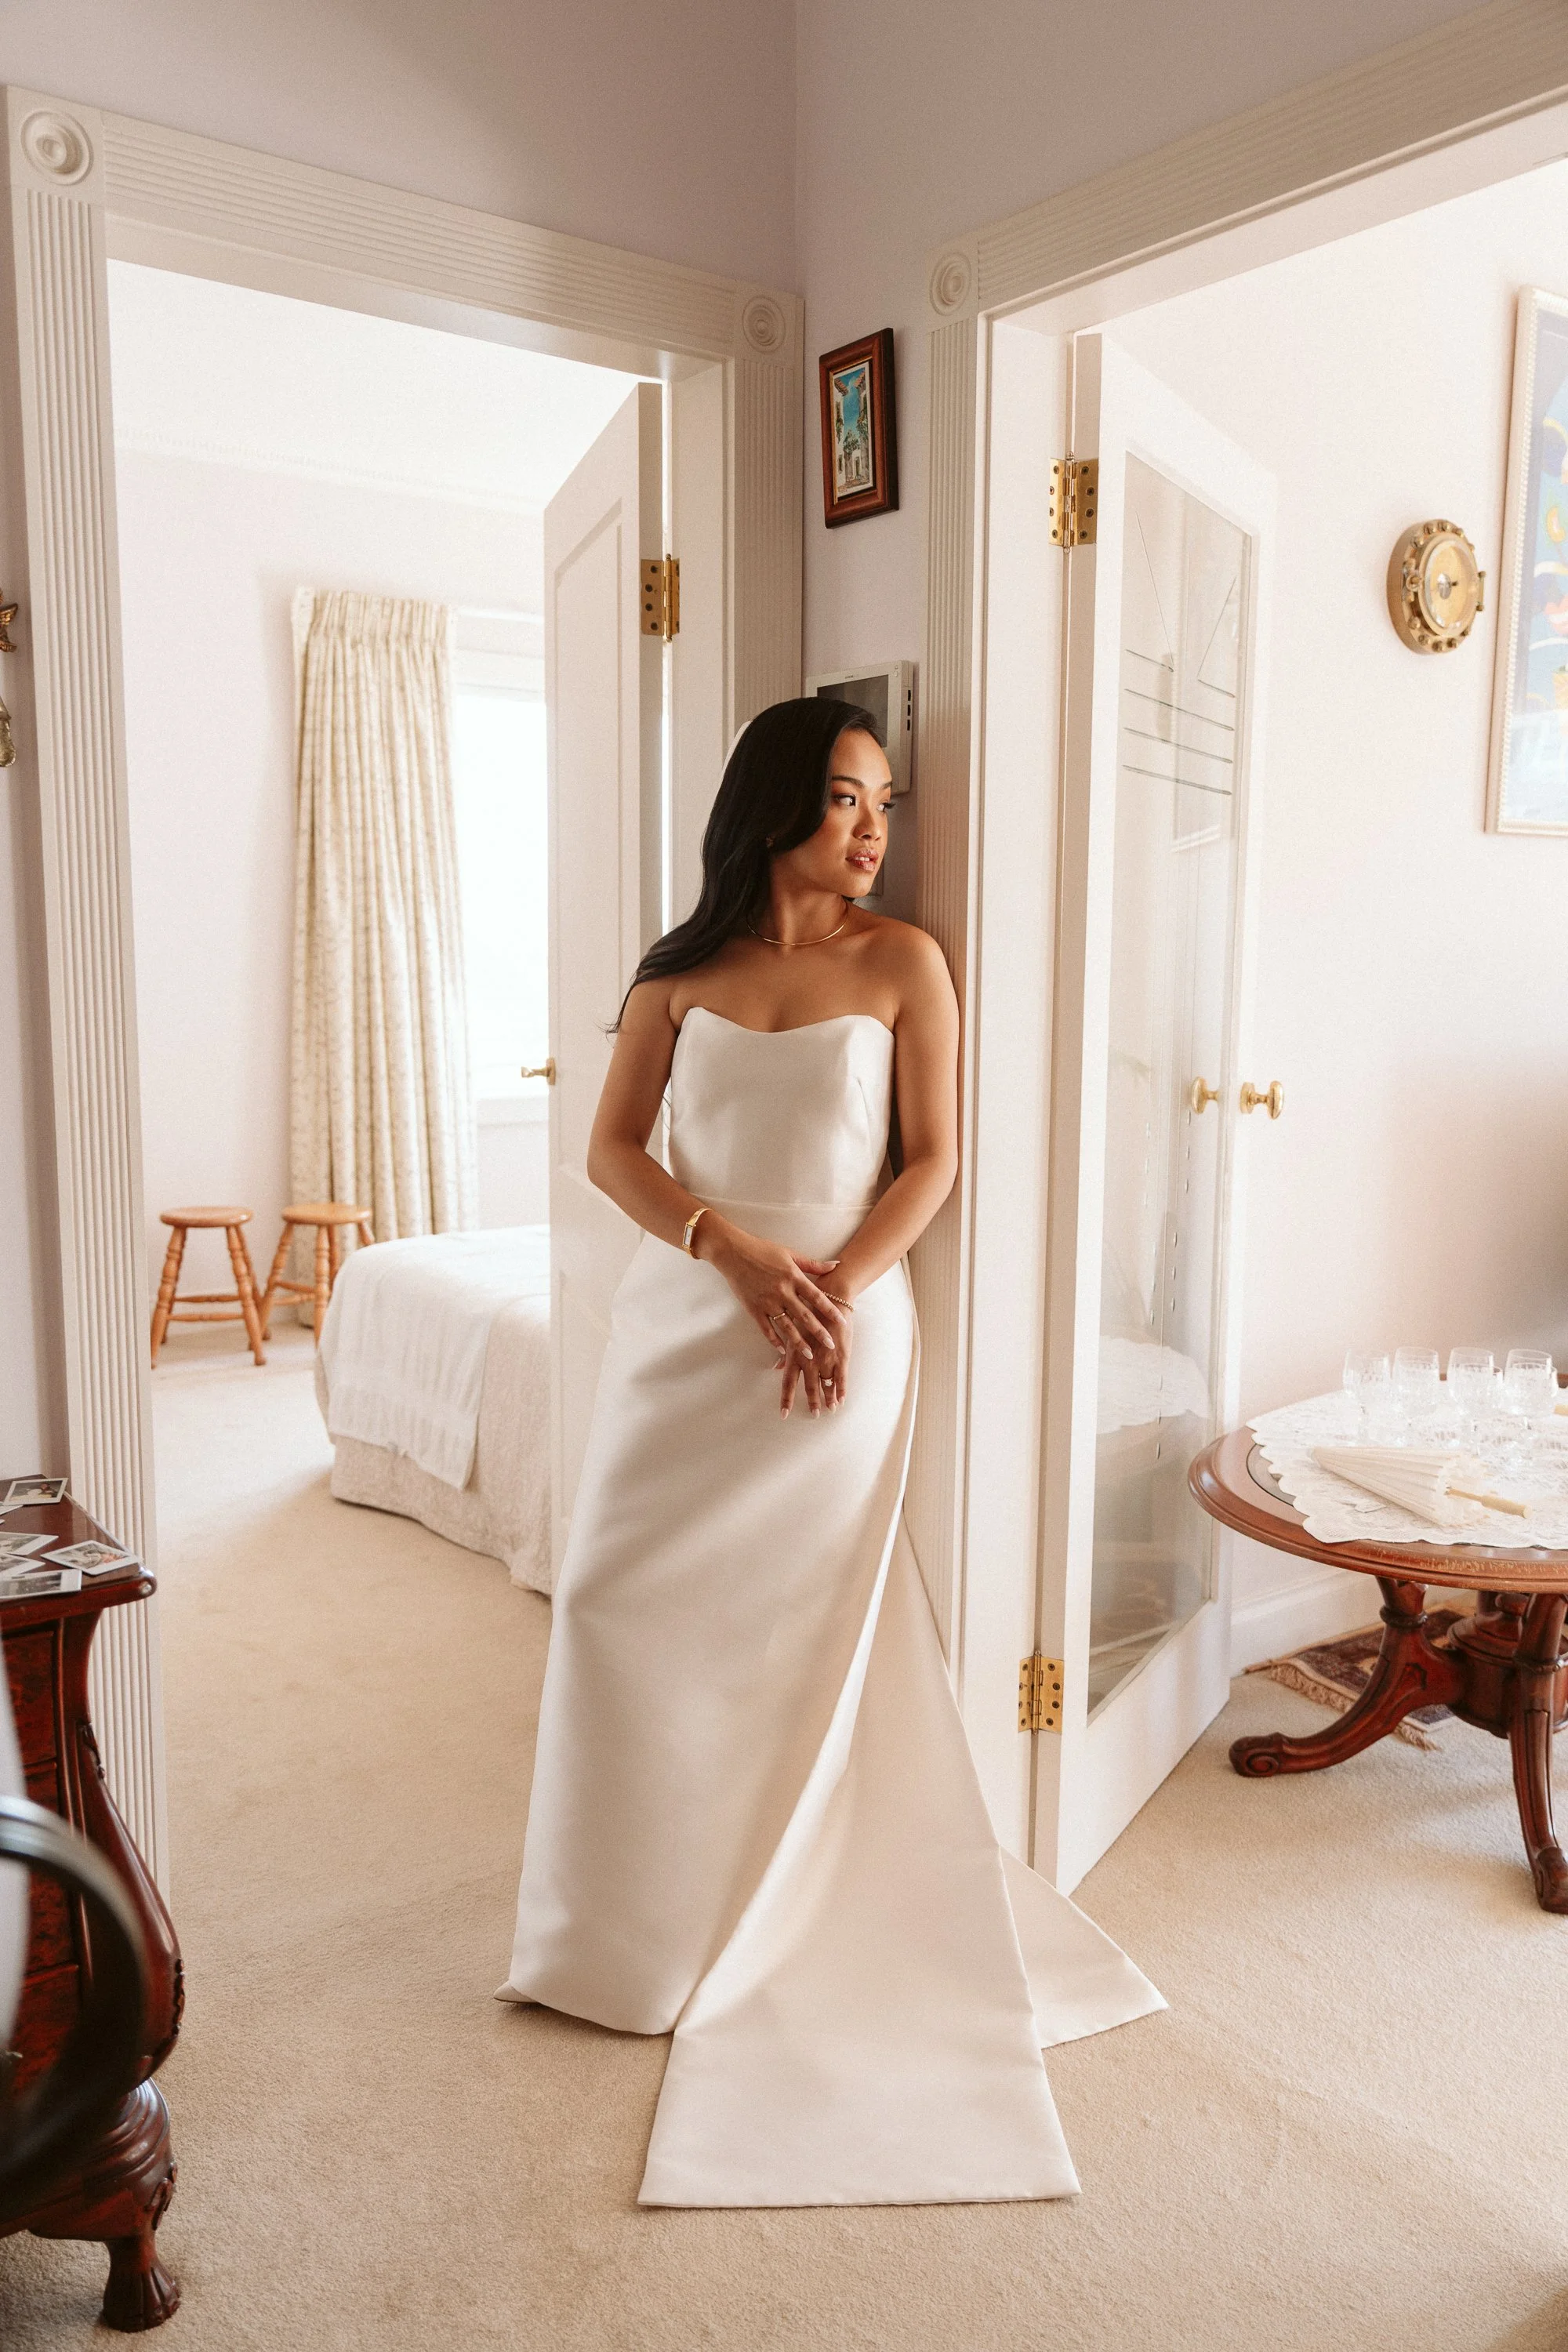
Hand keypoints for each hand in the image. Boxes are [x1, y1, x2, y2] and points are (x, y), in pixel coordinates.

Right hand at [701, 1223, 848, 1410]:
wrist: (733, 1252)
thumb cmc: (762, 1250)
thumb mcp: (789, 1253)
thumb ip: (813, 1264)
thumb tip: (835, 1265)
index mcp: (793, 1277)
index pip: (816, 1297)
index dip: (830, 1311)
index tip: (841, 1322)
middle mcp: (782, 1291)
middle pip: (804, 1316)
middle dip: (819, 1332)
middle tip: (831, 1346)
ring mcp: (767, 1302)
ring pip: (786, 1327)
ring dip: (799, 1342)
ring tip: (810, 1356)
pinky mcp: (753, 1308)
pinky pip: (766, 1328)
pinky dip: (774, 1340)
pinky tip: (782, 1351)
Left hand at [777, 1296, 854, 1417]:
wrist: (830, 1300)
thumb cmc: (808, 1314)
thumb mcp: (792, 1332)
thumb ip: (786, 1354)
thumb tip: (776, 1367)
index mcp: (794, 1354)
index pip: (788, 1382)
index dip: (786, 1399)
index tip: (784, 1414)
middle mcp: (809, 1359)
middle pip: (809, 1386)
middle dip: (812, 1402)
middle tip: (813, 1415)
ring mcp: (826, 1358)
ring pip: (826, 1384)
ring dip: (828, 1398)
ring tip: (830, 1410)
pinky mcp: (841, 1355)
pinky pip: (841, 1377)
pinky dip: (841, 1390)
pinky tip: (841, 1400)